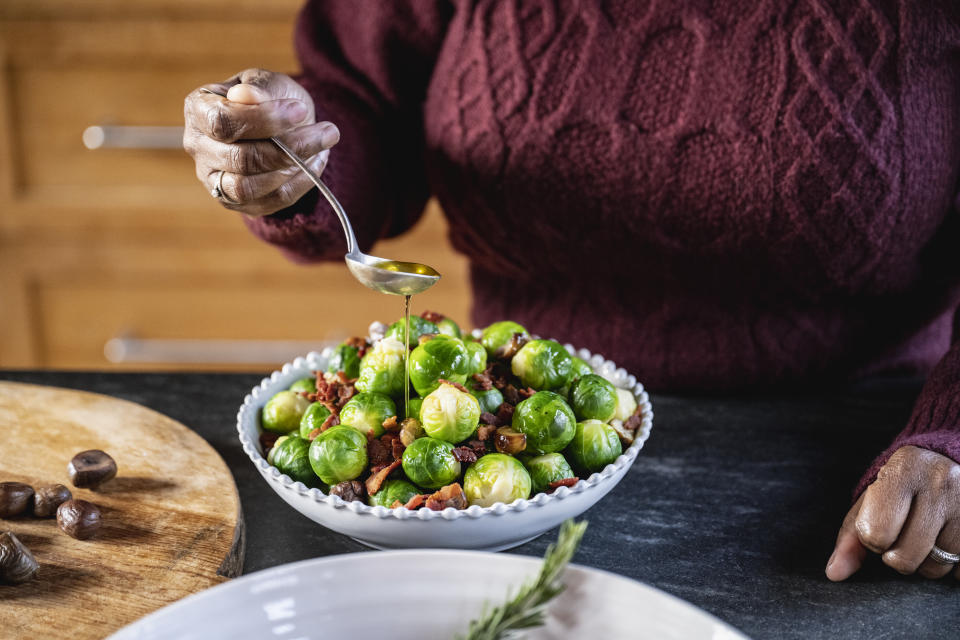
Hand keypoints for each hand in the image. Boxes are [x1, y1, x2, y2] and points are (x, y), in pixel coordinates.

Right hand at [183, 68, 339, 216]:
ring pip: (249, 187)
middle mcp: (198, 147)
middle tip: (328, 132)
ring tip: (323, 147)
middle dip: (290, 147)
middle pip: (239, 158)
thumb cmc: (271, 98)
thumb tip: (246, 95)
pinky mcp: (235, 201)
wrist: (283, 124)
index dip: (263, 119)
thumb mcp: (270, 83)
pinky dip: (299, 185)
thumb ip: (260, 87)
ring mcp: (213, 178)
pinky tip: (315, 164)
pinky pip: (269, 201)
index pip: (222, 122)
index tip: (299, 110)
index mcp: (199, 109)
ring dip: (293, 169)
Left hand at [826, 446, 959, 580]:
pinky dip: (951, 566)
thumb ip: (850, 536)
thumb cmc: (902, 484)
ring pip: (934, 569)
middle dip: (896, 555)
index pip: (876, 533)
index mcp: (903, 469)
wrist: (950, 460)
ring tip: (926, 535)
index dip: (872, 538)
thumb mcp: (872, 498)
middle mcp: (939, 484)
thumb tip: (835, 573)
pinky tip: (948, 540)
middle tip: (903, 532)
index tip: (880, 523)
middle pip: (904, 558)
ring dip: (924, 561)